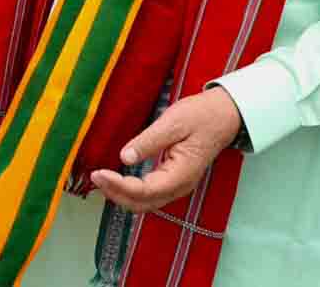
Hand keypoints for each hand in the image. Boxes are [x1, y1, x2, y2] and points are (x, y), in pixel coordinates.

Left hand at [89, 89, 242, 212]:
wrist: (224, 115)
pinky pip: (149, 194)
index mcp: (180, 174)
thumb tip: (124, 157)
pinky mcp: (174, 180)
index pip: (144, 190)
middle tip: (95, 177)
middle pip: (142, 204)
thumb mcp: (173, 122)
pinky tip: (117, 180)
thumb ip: (148, 141)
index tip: (98, 173)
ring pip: (145, 203)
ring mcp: (177, 185)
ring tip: (101, 179)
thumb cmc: (201, 116)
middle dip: (116, 194)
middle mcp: (179, 186)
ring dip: (121, 195)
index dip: (118, 185)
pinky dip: (130, 192)